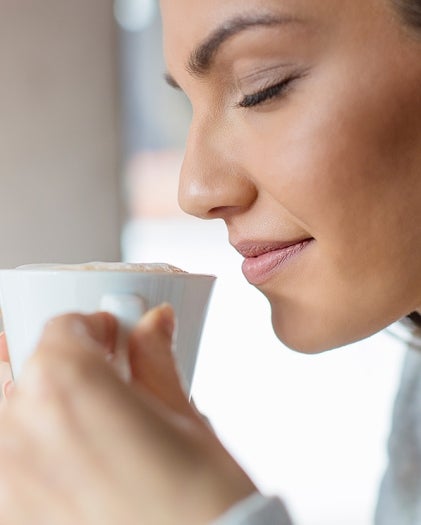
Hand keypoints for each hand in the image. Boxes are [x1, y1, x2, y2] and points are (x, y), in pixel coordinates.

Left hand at [0, 306, 254, 524]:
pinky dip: (35, 453)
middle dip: (70, 366)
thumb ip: (155, 360)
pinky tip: (77, 469)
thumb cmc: (200, 504)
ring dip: (47, 408)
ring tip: (95, 428)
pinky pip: (11, 465)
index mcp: (67, 387)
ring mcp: (7, 479)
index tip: (113, 340)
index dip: (93, 328)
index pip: (62, 328)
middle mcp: (21, 429)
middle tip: (110, 381)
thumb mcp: (184, 418)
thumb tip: (155, 324)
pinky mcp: (9, 515)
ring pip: (16, 416)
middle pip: (35, 369)